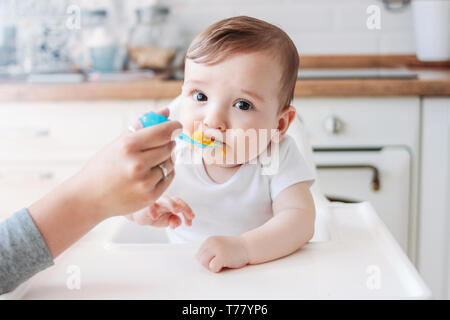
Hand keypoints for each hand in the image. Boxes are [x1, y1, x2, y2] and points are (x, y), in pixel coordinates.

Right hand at [64, 108, 181, 219]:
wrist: (89, 198)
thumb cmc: (103, 167)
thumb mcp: (118, 142)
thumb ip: (143, 125)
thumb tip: (166, 112)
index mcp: (129, 146)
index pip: (164, 131)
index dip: (174, 127)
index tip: (176, 127)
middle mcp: (138, 164)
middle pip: (169, 146)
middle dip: (168, 143)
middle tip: (160, 144)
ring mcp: (145, 182)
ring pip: (170, 162)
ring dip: (166, 159)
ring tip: (151, 161)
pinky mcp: (151, 196)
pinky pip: (169, 177)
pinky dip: (164, 173)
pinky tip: (151, 173)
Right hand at [126, 194, 194, 228]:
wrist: (138, 215)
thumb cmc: (154, 215)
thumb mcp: (166, 221)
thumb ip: (174, 221)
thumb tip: (177, 222)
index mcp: (172, 203)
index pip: (182, 204)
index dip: (188, 211)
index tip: (190, 221)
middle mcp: (165, 200)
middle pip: (176, 200)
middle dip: (182, 206)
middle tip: (186, 212)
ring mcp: (156, 201)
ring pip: (165, 199)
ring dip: (171, 204)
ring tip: (176, 211)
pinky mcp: (146, 205)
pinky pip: (150, 205)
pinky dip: (153, 210)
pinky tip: (155, 216)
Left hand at [195, 236, 249, 272]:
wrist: (248, 246)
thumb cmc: (234, 248)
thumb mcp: (218, 244)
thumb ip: (208, 249)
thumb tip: (195, 257)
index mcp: (209, 240)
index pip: (198, 255)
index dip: (207, 260)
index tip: (218, 257)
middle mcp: (211, 243)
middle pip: (200, 260)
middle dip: (208, 263)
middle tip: (220, 260)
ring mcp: (216, 249)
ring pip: (204, 264)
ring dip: (212, 266)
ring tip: (223, 262)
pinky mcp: (222, 256)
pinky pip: (212, 268)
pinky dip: (218, 269)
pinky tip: (226, 263)